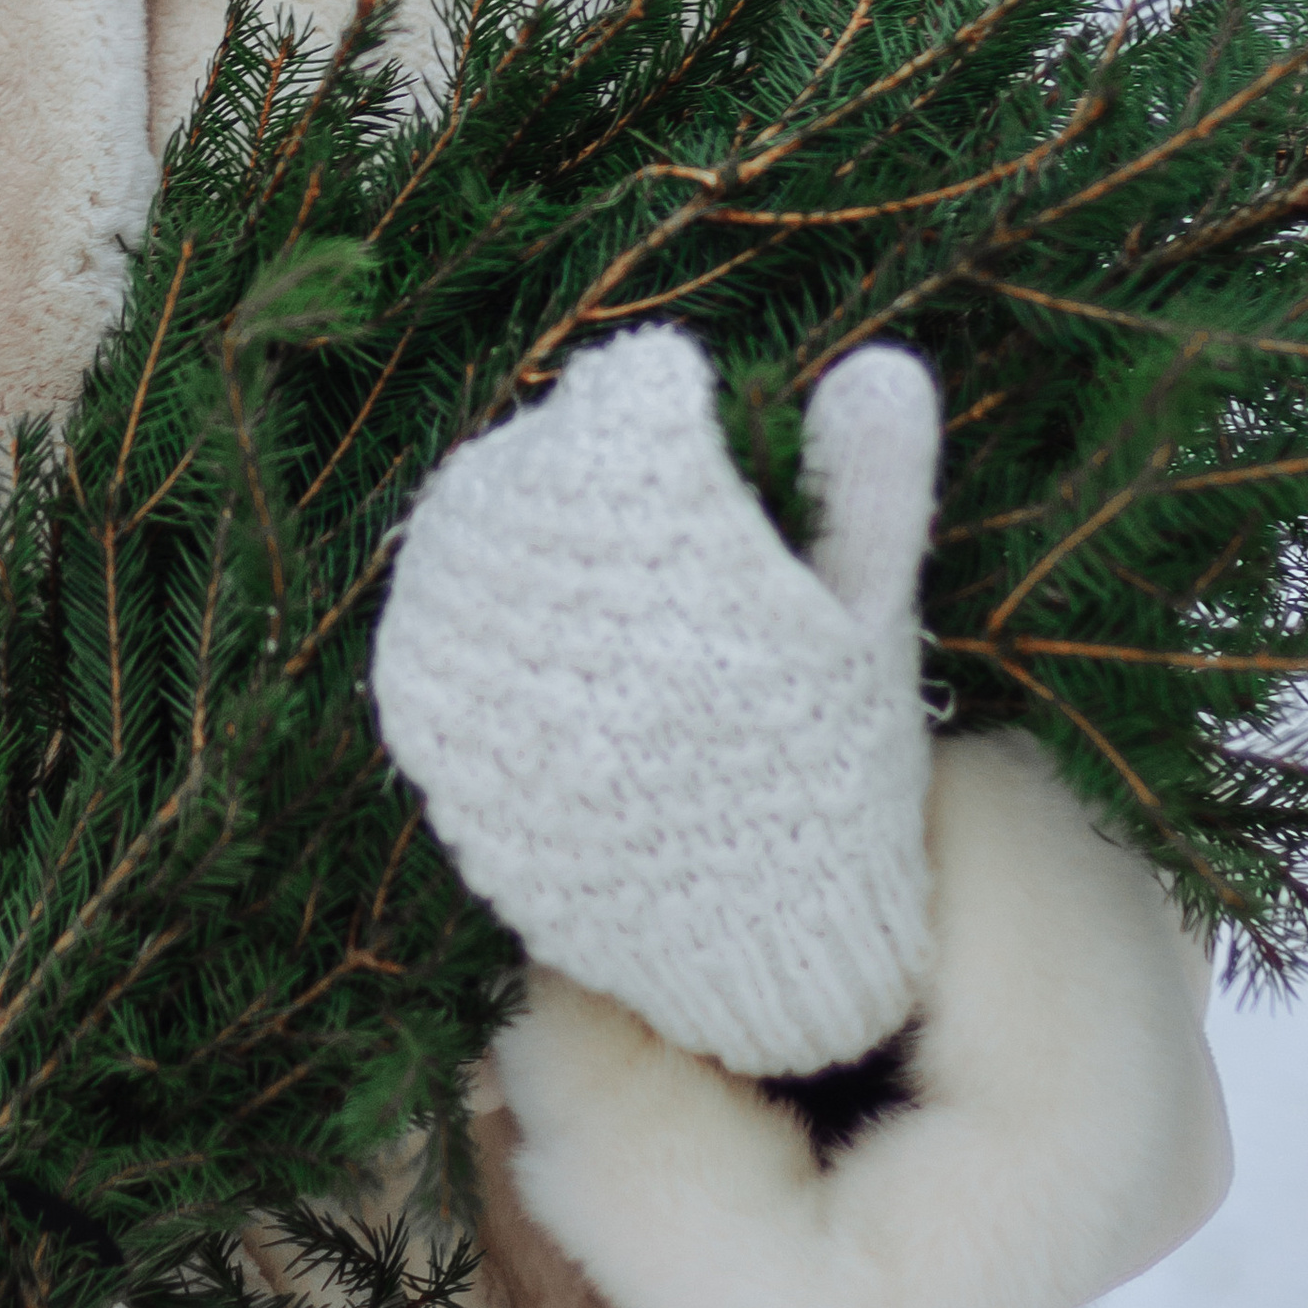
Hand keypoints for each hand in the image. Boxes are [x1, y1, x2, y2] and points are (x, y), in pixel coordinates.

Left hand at [371, 325, 940, 1079]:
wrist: (753, 944)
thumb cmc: (829, 773)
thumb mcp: (872, 625)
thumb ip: (874, 486)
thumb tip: (884, 363)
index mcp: (684, 557)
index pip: (629, 394)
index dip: (660, 392)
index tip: (682, 407)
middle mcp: (566, 600)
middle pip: (535, 449)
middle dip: (584, 454)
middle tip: (630, 489)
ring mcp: (485, 665)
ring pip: (464, 523)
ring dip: (514, 518)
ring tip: (580, 558)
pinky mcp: (431, 734)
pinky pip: (423, 623)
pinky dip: (465, 608)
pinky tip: (518, 629)